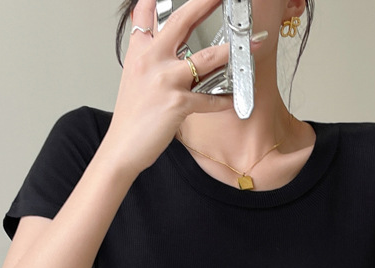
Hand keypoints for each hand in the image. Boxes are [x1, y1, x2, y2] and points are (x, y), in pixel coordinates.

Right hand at [102, 0, 263, 174]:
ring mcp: (165, 80)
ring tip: (252, 45)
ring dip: (232, 52)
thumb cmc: (131, 117)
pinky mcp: (176, 103)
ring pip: (205, 59)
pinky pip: (209, 99)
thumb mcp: (133, 77)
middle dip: (206, 3)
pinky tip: (234, 100)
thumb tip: (155, 36)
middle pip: (183, 21)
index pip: (148, 13)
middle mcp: (151, 59)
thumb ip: (146, 52)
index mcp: (141, 51)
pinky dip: (224, 101)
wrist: (121, 147)